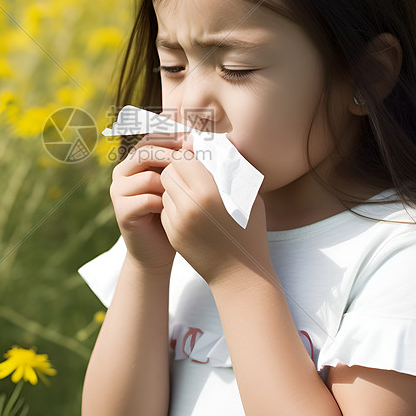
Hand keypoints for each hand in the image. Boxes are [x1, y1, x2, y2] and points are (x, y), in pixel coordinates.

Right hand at [110, 132, 187, 272]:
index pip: (149, 139)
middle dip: (171, 157)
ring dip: (169, 187)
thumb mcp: (176, 183)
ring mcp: (118, 191)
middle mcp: (121, 173)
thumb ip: (180, 161)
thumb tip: (191, 139)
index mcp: (133, 162)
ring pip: (148, 177)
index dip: (170, 138)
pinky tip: (170, 211)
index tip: (191, 142)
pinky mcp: (121, 210)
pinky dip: (163, 204)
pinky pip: (146, 199)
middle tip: (190, 164)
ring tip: (180, 197)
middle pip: (145, 153)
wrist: (156, 250)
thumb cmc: (170, 213)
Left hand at [159, 134, 272, 286]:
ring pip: (166, 188)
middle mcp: (190, 206)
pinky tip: (192, 212)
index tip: (198, 155)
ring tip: (195, 193)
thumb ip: (231, 167)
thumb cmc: (249, 229)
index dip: (189, 154)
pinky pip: (166, 207)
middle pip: (170, 171)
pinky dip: (176, 205)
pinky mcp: (172, 233)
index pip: (184, 158)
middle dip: (179, 168)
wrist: (239, 273)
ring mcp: (178, 221)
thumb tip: (218, 142)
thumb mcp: (248, 194)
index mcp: (210, 192)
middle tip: (194, 172)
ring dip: (177, 186)